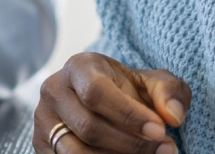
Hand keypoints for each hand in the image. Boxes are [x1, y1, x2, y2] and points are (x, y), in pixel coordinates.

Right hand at [35, 52, 190, 153]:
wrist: (104, 103)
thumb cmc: (130, 91)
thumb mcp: (153, 84)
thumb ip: (169, 93)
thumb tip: (173, 117)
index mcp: (78, 67)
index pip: (96, 93)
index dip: (128, 115)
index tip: (160, 131)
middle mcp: (54, 91)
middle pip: (88, 127)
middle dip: (131, 144)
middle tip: (165, 149)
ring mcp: (43, 121)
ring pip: (76, 153)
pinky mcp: (41, 146)